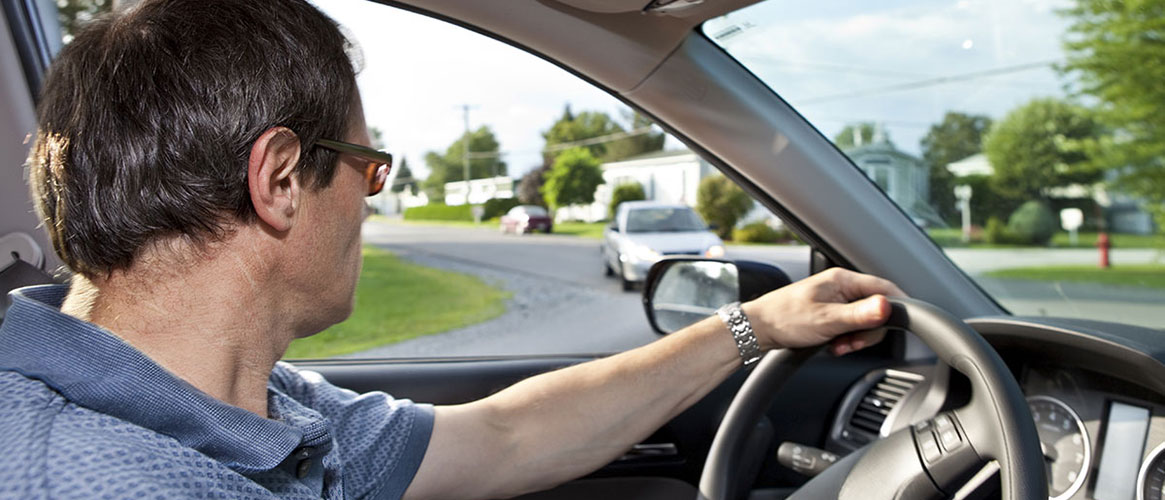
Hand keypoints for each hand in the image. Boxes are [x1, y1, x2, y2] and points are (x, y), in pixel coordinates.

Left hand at [740, 268, 905, 355]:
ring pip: (863, 322)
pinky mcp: (830, 315)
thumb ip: (859, 315)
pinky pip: (850, 328)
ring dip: (855, 338)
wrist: (757, 329)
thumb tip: (887, 307)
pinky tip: (832, 345)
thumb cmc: (784, 318)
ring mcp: (836, 301)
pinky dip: (845, 340)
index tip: (903, 325)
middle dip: (868, 331)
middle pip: (877, 309)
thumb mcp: (827, 319)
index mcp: (843, 280)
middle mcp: (842, 287)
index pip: (885, 288)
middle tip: (851, 342)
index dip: (897, 307)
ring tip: (837, 345)